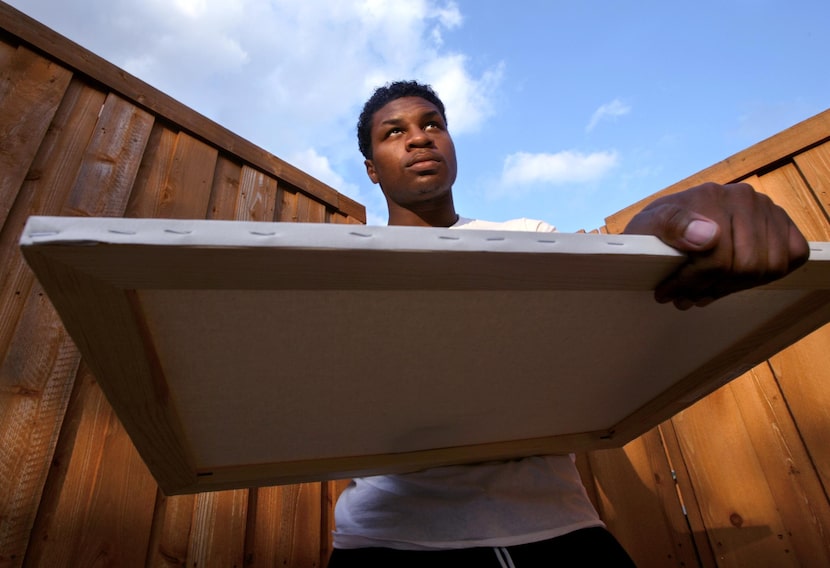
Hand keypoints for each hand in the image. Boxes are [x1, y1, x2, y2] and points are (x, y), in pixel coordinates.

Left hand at [623, 182, 809, 308]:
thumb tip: (709, 235)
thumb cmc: (657, 230)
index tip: (669, 294)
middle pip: (745, 267)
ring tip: (706, 291)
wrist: (665, 224)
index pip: (717, 258)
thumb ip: (670, 225)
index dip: (692, 282)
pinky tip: (737, 279)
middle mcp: (744, 198)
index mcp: (711, 196)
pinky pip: (793, 255)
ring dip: (735, 286)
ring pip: (768, 267)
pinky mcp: (783, 225)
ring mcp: (766, 210)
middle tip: (687, 296)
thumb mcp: (647, 226)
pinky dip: (768, 274)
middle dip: (712, 288)